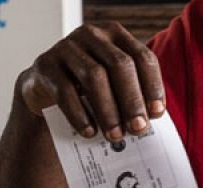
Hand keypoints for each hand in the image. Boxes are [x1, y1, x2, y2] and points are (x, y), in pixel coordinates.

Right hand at [18, 22, 164, 142]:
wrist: (45, 91)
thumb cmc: (87, 91)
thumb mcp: (112, 87)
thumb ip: (130, 97)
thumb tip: (146, 123)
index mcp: (116, 36)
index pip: (142, 57)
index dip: (152, 86)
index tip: (157, 113)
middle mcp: (92, 35)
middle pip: (120, 65)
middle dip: (132, 100)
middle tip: (138, 129)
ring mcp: (67, 47)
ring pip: (94, 76)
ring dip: (108, 110)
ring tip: (115, 136)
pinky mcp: (46, 64)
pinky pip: (65, 91)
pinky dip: (80, 115)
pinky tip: (89, 132)